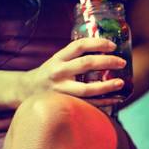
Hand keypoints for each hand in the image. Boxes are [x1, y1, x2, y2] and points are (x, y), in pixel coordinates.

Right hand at [13, 37, 127, 107]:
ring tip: (121, 83)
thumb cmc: (50, 73)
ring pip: (87, 89)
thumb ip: (76, 56)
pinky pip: (88, 104)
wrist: (27, 91)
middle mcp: (59, 72)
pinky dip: (104, 102)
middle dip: (107, 62)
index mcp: (58, 58)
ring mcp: (61, 90)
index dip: (98, 43)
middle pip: (86, 64)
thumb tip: (106, 50)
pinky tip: (116, 99)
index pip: (79, 46)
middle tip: (122, 62)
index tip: (113, 45)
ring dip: (107, 86)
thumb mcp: (58, 59)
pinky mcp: (65, 103)